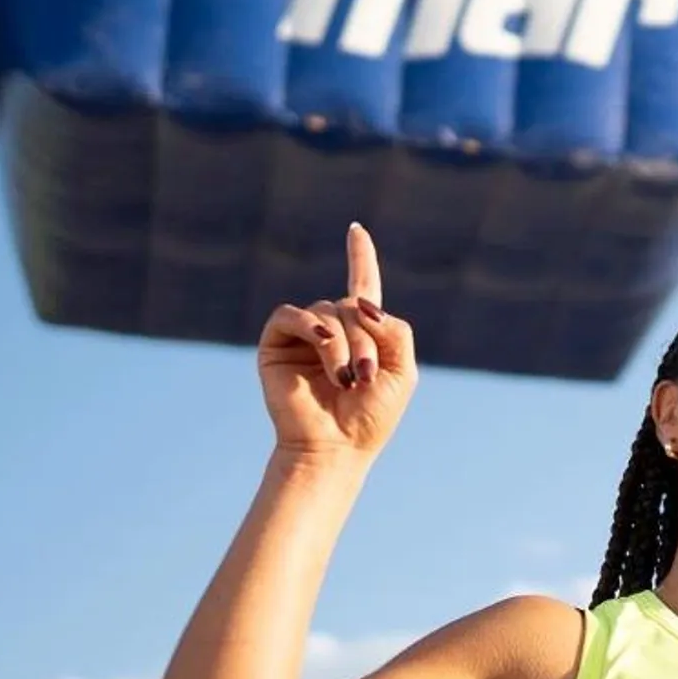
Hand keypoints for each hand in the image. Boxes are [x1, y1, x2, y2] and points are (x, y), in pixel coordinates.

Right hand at [256, 223, 416, 458]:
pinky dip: (311, 328)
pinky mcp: (275, 344)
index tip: (355, 230)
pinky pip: (293, 315)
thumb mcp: (402, 370)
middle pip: (352, 305)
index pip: (362, 285)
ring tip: (345, 379)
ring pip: (327, 312)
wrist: (336, 448)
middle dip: (364, 339)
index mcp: (361, 333)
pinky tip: (322, 347)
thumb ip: (395, 328)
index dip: (360, 257)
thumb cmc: (370, 417)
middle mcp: (329, 329)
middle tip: (364, 378)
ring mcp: (301, 335)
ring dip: (342, 344)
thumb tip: (358, 302)